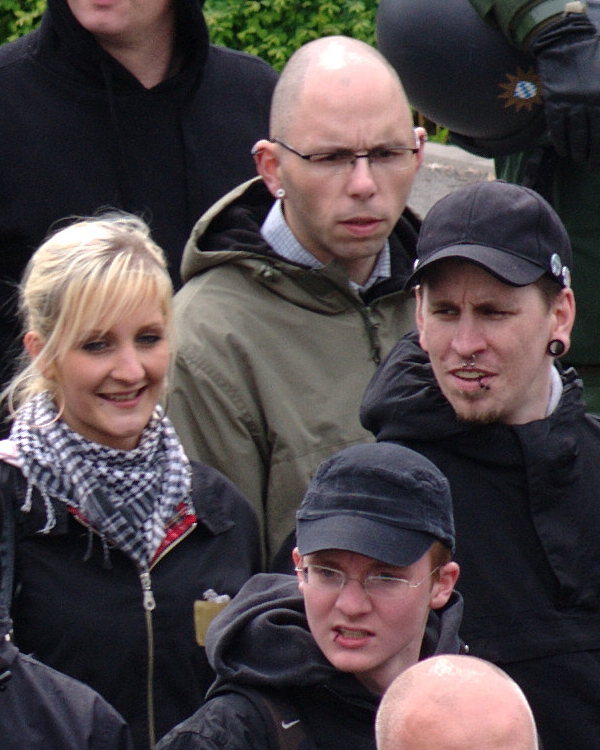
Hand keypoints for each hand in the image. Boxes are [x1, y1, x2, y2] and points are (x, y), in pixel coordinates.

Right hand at [530, 14, 599, 164]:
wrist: (565, 42)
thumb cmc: (592, 57)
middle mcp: (590, 102)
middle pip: (593, 137)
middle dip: (593, 155)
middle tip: (592, 166)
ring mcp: (571, 103)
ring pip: (575, 136)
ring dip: (577, 151)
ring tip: (579, 159)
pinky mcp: (555, 102)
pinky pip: (557, 129)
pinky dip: (560, 142)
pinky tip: (563, 151)